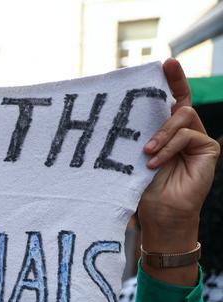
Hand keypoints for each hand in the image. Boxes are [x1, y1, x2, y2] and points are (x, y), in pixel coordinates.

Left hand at [139, 59, 219, 253]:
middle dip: (173, 82)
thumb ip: (135, 137)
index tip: (164, 62)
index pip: (170, 101)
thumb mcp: (132, 158)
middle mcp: (183, 132)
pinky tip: (155, 162)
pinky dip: (169, 146)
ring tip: (147, 153)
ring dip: (162, 132)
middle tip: (163, 69)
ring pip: (183, 116)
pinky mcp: (208, 149)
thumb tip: (116, 117)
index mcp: (164, 132)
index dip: (171, 80)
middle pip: (181, 100)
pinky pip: (188, 135)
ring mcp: (197, 139)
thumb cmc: (141, 191)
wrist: (159, 216)